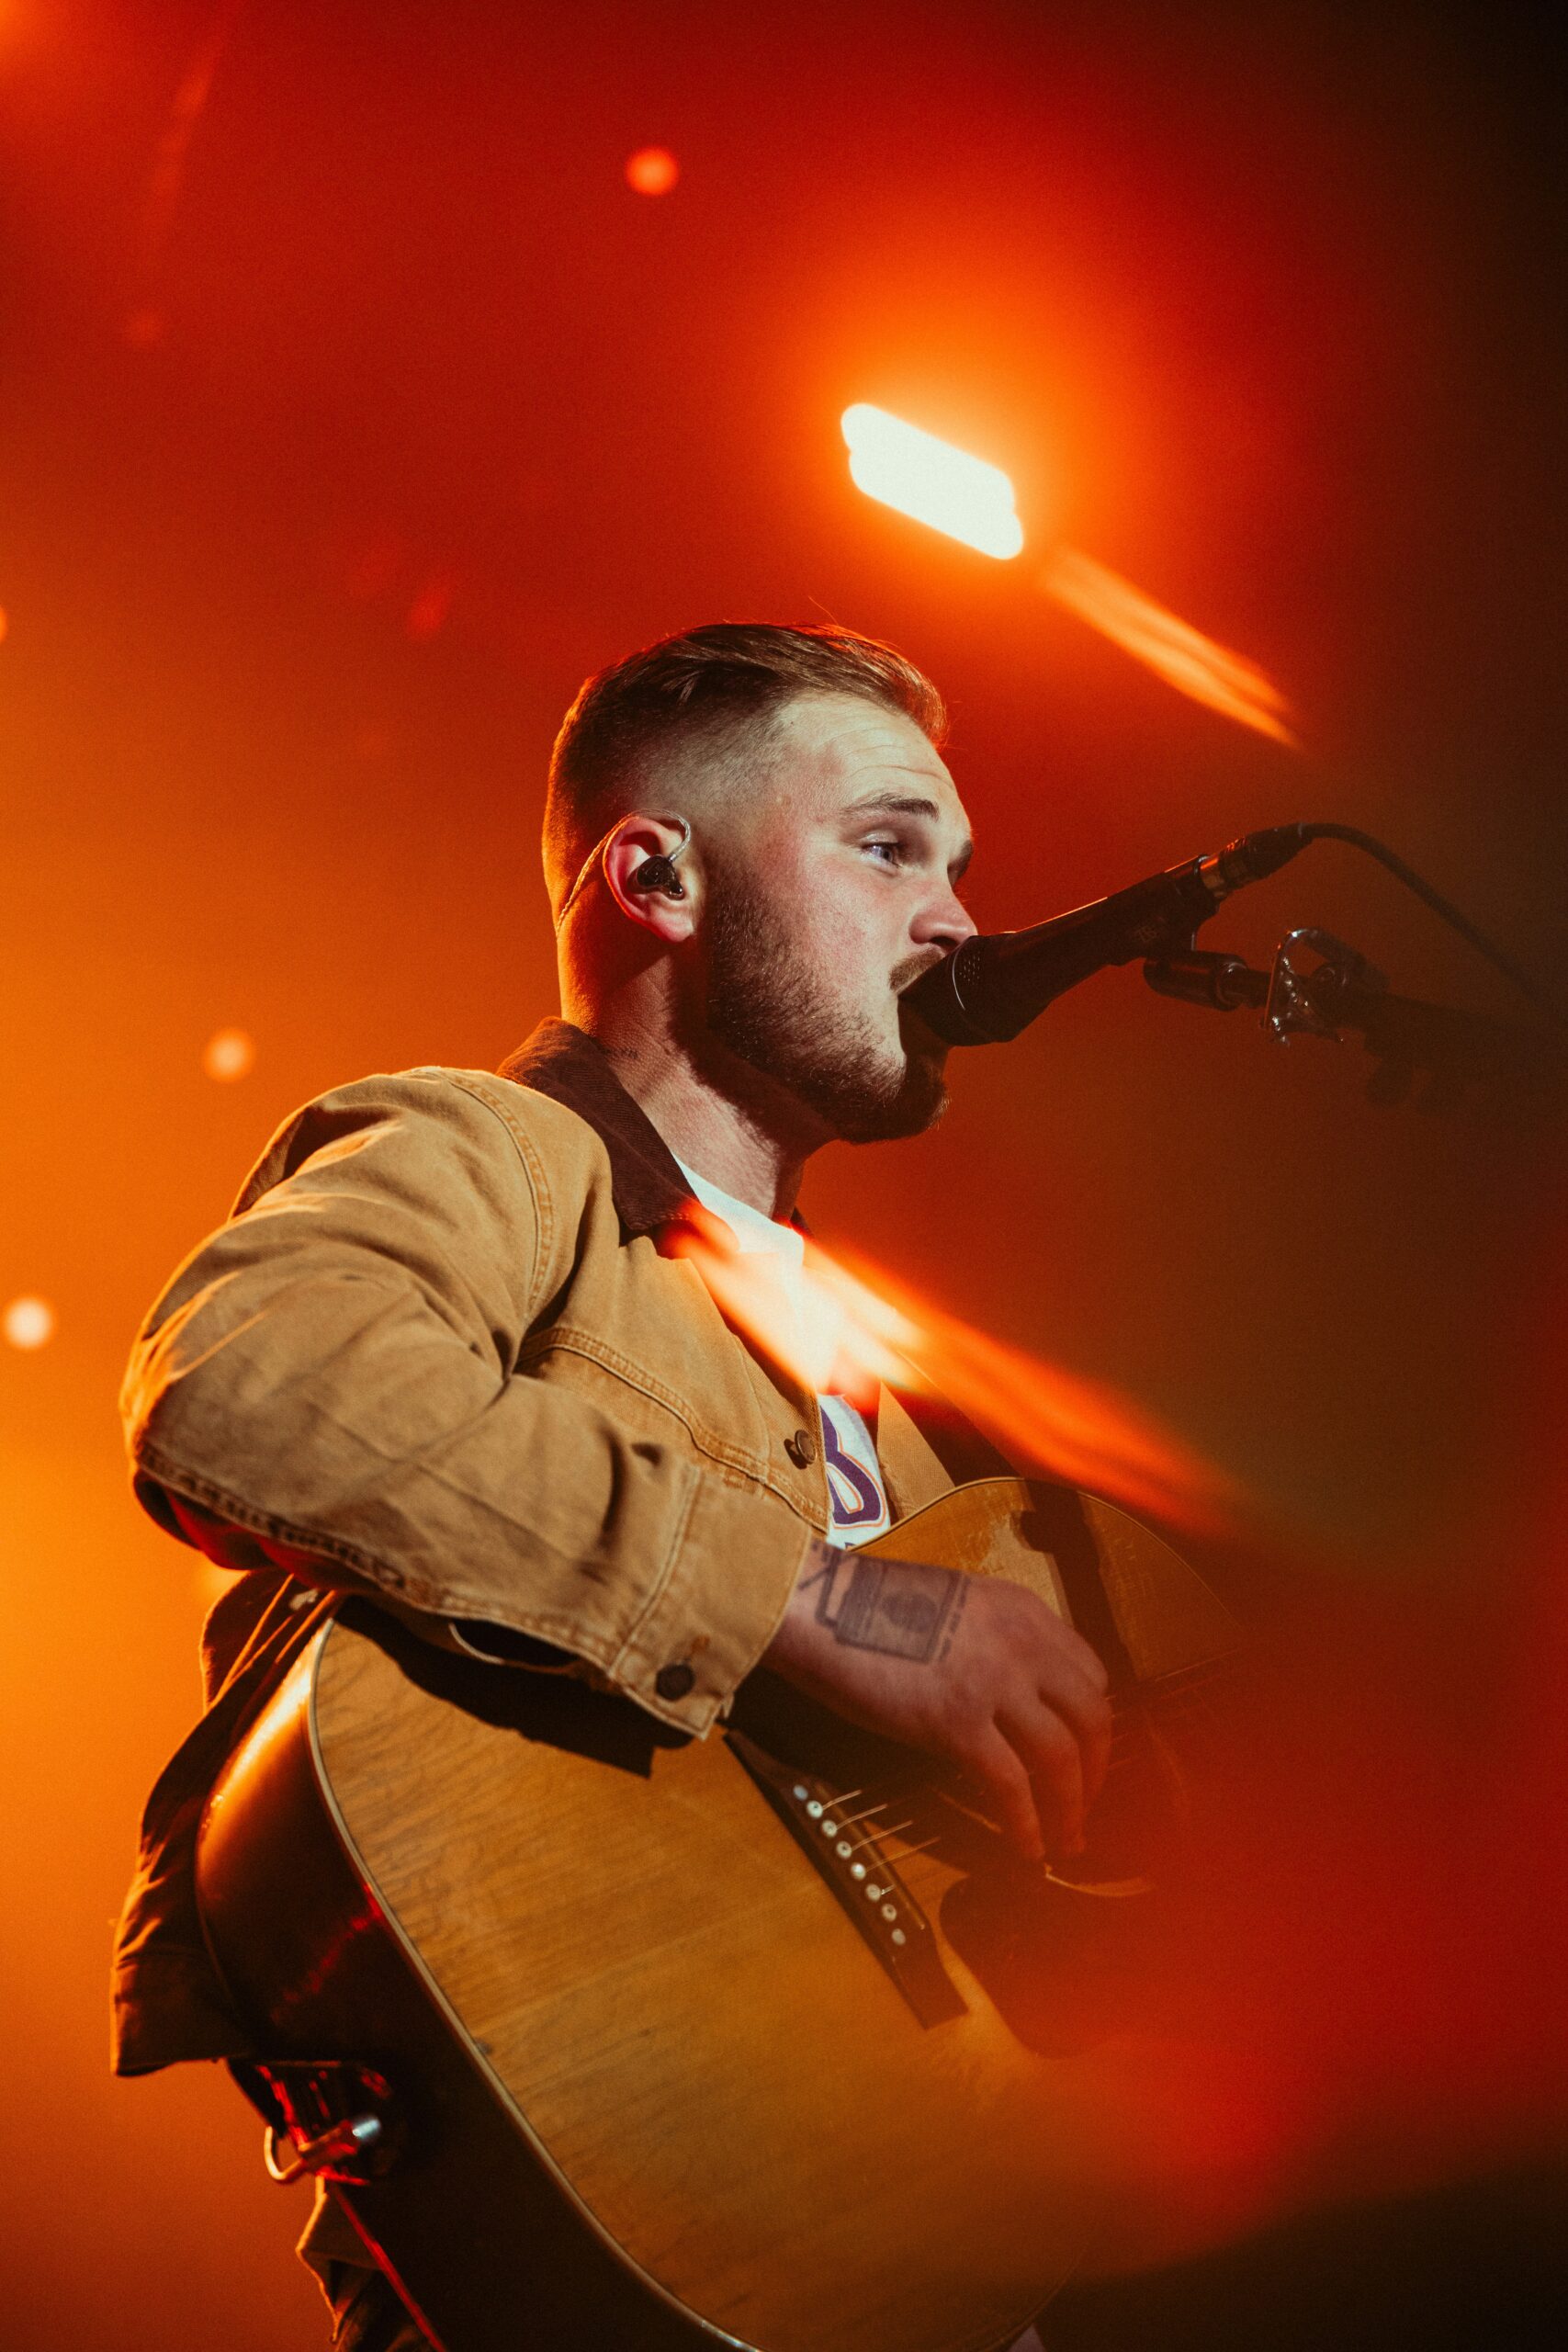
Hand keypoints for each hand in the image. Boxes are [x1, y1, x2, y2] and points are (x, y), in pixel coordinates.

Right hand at [761, 1539, 1111, 1863]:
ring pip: (1061, 1758)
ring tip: (1065, 1841)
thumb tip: (1012, 1696)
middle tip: (1087, 1806)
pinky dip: (1025, 1825)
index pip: (1091, 1673)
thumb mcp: (957, 1605)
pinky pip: (1010, 1786)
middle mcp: (1022, 1644)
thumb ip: (995, 1640)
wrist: (821, 1608)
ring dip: (1071, 1809)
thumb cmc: (870, 1606)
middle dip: (1098, 1771)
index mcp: (1023, 1611)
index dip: (1093, 1721)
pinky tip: (1025, 1849)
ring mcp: (994, 1683)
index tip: (1085, 1753)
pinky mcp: (957, 1723)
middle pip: (1092, 1717)